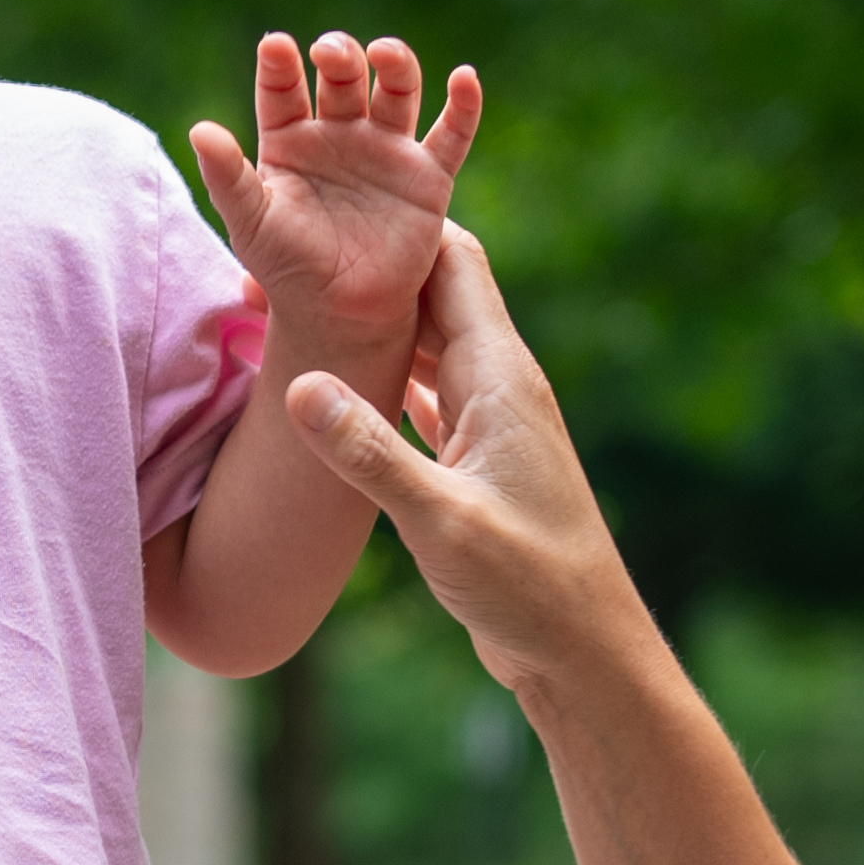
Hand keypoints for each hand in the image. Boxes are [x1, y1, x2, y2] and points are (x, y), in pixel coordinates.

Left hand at [188, 31, 480, 379]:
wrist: (339, 314)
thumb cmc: (287, 266)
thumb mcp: (250, 222)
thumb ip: (227, 176)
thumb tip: (199, 129)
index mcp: (290, 136)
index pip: (283, 87)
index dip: (279, 65)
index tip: (274, 47)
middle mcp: (340, 132)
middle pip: (343, 76)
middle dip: (340, 56)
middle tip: (331, 53)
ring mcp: (386, 149)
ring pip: (397, 90)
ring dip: (395, 64)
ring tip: (385, 55)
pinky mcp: (428, 176)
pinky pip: (451, 134)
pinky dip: (463, 105)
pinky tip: (464, 78)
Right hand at [285, 226, 652, 701]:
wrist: (584, 650)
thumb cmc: (529, 586)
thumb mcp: (439, 521)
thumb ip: (369, 453)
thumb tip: (299, 384)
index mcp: (500, 377)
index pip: (450, 264)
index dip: (392, 232)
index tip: (322, 214)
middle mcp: (499, 384)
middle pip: (431, 295)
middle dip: (365, 275)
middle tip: (279, 266)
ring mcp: (489, 420)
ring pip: (423, 345)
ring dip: (368, 328)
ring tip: (291, 314)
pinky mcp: (476, 457)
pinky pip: (423, 394)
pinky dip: (380, 380)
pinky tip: (333, 382)